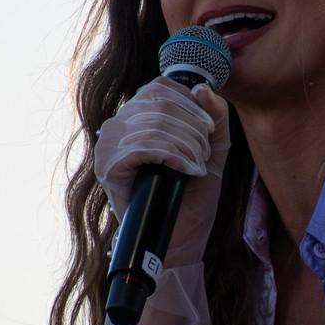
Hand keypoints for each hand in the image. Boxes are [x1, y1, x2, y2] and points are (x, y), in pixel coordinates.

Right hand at [94, 77, 229, 265]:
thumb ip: (215, 118)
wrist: (180, 237)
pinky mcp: (109, 168)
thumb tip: (202, 87)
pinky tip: (187, 171)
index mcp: (136, 115)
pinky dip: (173, 156)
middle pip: (161, 106)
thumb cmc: (192, 194)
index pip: (161, 87)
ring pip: (155, 126)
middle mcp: (118, 125)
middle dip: (193, 130)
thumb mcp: (212, 150)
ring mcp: (109, 146)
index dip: (190, 104)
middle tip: (204, 156)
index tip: (209, 130)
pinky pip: (144, 147)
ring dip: (187, 146)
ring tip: (197, 166)